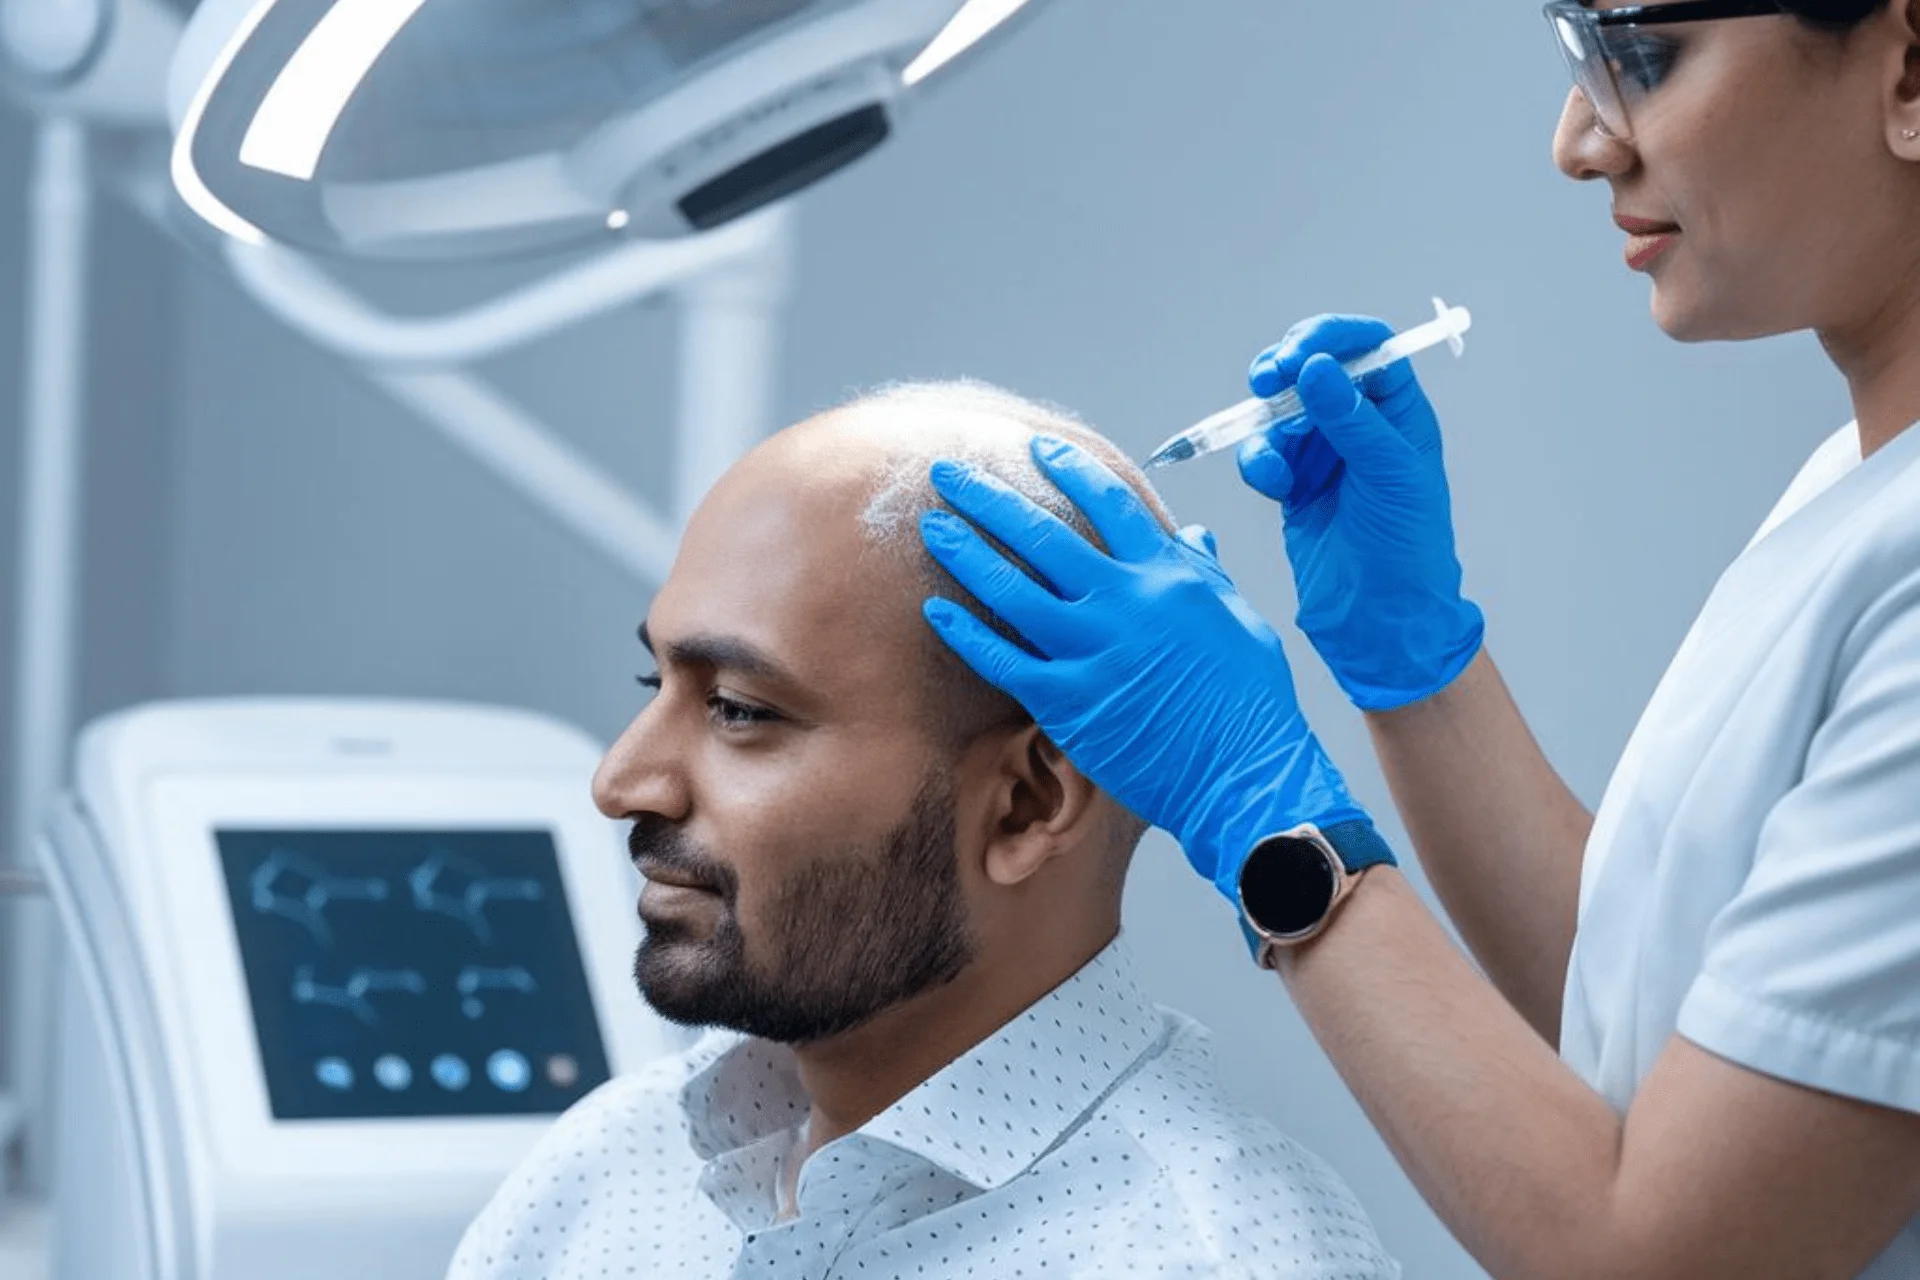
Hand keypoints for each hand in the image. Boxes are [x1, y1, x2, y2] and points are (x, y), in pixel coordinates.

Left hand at [918, 435, 1370, 900]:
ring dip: (967, 554)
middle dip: (990, 498)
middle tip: (950, 474)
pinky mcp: (1068, 702)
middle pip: (1043, 537)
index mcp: (1168, 577)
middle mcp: (1124, 604)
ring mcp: (1092, 651)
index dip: (1070, 470)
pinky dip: (966, 635)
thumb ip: (1204, 573)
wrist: (1243, 774)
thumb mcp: (1240, 620)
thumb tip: (1191, 534)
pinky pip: (1003, 661)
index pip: (1111, 504)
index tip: (1037, 450)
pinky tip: (934, 613)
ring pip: (1012, 591)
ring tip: (932, 527)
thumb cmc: (1249, 702)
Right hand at [1238, 314, 1484, 710]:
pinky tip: (1272, 485)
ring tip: (1272, 460)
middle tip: (1266, 380)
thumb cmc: (1408, 548)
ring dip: (1265, 423)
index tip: (1297, 353)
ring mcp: (1323, 451)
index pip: (1367, 346)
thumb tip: (1318, 368)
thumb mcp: (1391, 476)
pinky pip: (1262, 452)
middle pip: (1312, 365)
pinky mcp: (1293, 482)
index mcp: (1397, 411)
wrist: (1381, 617)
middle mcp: (1359, 422)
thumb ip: (1353, 420)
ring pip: (1278, 409)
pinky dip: (1258, 461)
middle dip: (1284, 368)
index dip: (1331, 338)